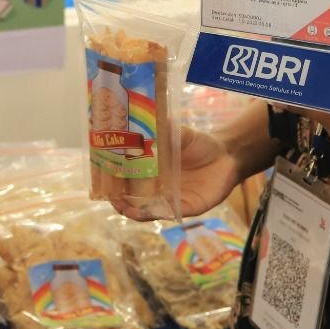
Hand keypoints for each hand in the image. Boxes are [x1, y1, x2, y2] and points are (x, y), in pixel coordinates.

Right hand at [110, 127, 242, 220]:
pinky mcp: (187, 208)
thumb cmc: (199, 144)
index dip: (112, 182)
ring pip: (147, 211)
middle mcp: (158, 189)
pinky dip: (156, 213)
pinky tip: (146, 211)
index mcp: (151, 171)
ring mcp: (171, 200)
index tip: (101, 178)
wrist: (228, 154)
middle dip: (119, 201)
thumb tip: (140, 114)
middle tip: (110, 198)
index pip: (126, 180)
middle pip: (132, 200)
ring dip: (134, 211)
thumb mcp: (177, 133)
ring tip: (124, 208)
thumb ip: (161, 127)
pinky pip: (169, 214)